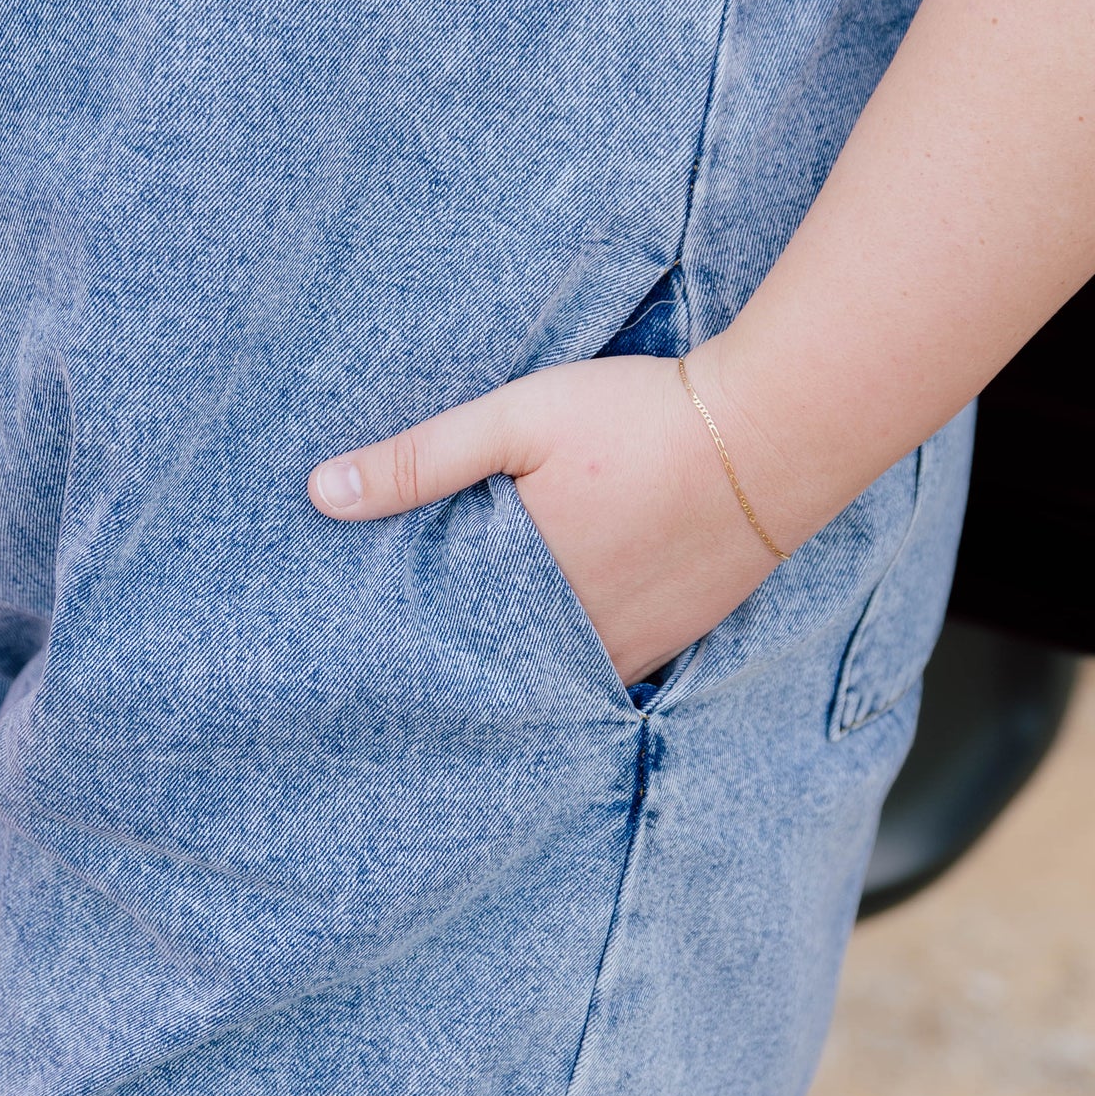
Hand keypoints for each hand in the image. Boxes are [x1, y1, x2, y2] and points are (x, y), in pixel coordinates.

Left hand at [306, 346, 801, 687]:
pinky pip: (605, 674)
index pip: (436, 639)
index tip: (349, 648)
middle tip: (394, 664)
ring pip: (548, 680)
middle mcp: (573, 635)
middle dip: (448, 667)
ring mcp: (631, 647)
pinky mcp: (674, 637)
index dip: (394, 645)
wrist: (773, 435)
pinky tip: (551, 643)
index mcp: (523, 585)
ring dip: (511, 670)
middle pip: (490, 672)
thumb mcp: (519, 415)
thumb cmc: (639, 416)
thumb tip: (321, 493)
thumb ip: (423, 456)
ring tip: (466, 660)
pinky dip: (570, 665)